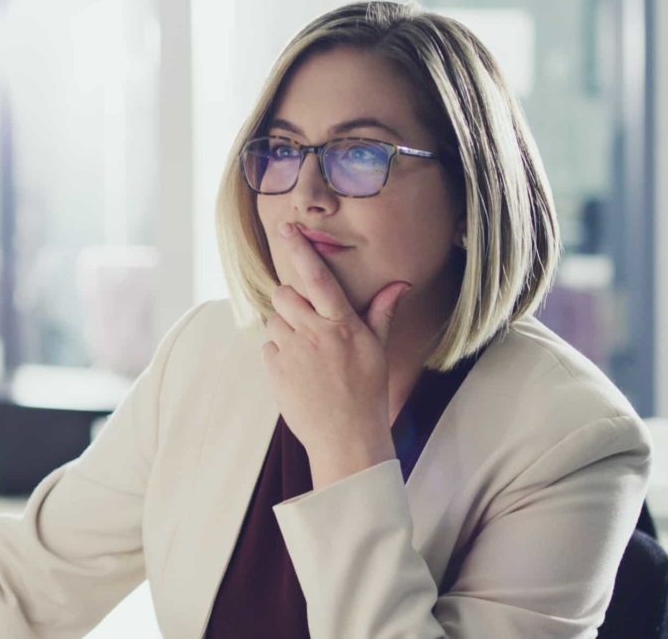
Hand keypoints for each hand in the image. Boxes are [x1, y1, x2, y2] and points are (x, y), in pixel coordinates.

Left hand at [262, 221, 411, 487]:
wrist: (346, 439)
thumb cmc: (366, 392)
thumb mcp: (377, 350)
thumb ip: (381, 313)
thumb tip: (400, 284)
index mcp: (342, 325)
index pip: (318, 278)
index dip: (301, 250)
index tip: (286, 228)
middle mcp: (314, 334)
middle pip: (284, 294)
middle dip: (290, 299)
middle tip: (306, 319)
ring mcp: (291, 352)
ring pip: (274, 319)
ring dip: (284, 327)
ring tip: (306, 351)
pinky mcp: (274, 369)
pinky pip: (267, 346)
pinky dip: (278, 352)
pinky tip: (298, 371)